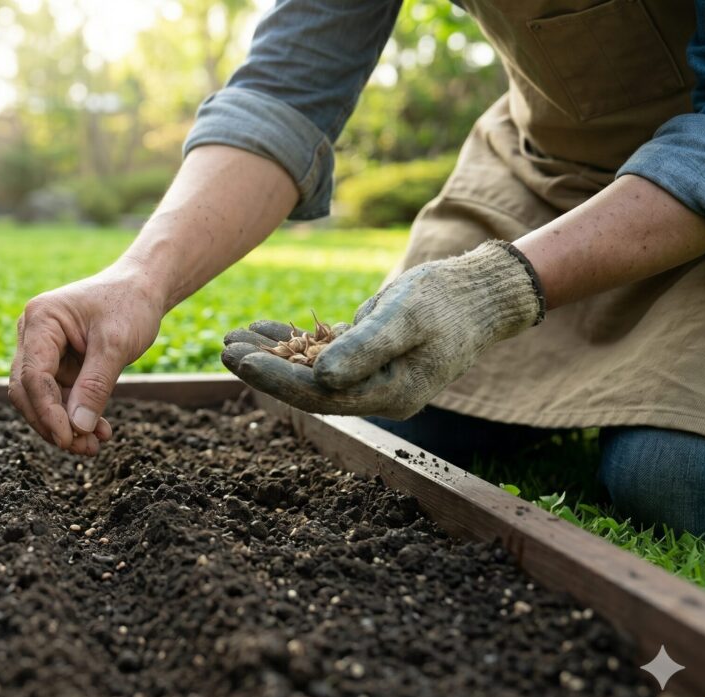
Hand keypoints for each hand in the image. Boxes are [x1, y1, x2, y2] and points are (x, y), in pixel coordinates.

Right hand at [9, 265, 165, 454]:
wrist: (143, 289)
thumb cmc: (130, 304)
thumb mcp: (116, 345)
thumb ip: (96, 385)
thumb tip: (78, 429)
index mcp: (41, 319)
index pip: (33, 375)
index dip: (47, 411)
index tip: (68, 438)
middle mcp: (33, 335)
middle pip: (27, 391)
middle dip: (52, 423)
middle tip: (82, 448)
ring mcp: (42, 350)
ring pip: (40, 399)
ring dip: (64, 425)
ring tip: (94, 445)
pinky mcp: (57, 364)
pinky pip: (58, 397)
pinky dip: (75, 416)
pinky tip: (97, 432)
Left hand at [222, 241, 543, 419]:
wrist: (480, 292)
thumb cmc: (448, 300)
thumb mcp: (406, 317)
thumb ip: (366, 348)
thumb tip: (320, 377)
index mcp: (390, 395)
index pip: (321, 396)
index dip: (277, 380)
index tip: (241, 362)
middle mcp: (378, 393)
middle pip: (308, 388)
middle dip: (264, 369)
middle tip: (224, 347)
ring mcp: (373, 376)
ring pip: (310, 371)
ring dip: (271, 354)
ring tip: (231, 337)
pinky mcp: (369, 356)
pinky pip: (322, 354)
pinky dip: (293, 341)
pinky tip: (262, 328)